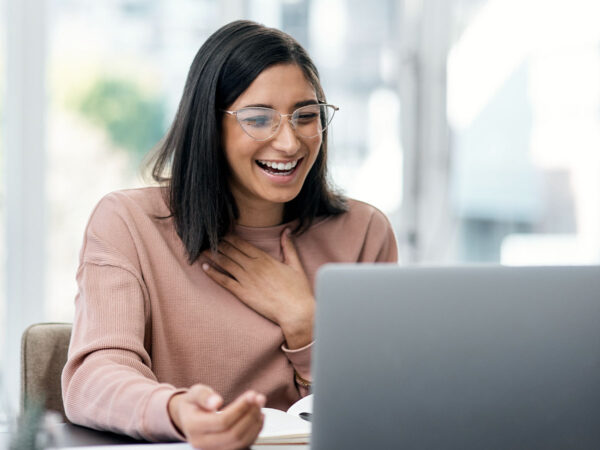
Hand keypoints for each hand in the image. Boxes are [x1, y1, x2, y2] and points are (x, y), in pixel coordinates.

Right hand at [167, 384, 264, 449]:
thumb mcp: (194, 393)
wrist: (188, 418)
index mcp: (193, 426)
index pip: (222, 422)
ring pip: (240, 442)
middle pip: (234, 434)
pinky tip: (259, 417)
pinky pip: (243, 446)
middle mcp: (202, 443)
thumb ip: (204, 395)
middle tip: (259, 398)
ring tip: (259, 405)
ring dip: (255, 423)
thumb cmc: (193, 403)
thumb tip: (216, 402)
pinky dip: (254, 431)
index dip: (240, 408)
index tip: (251, 394)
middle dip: (250, 415)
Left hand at [202, 229, 314, 348]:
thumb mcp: (295, 264)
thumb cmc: (297, 289)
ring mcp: (246, 280)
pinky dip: (213, 273)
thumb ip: (288, 246)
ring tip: (201, 249)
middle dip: (218, 244)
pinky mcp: (242, 293)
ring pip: (225, 263)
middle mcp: (252, 266)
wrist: (295, 311)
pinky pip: (224, 281)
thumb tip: (287, 230)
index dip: (229, 237)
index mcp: (264, 258)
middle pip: (230, 251)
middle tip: (207, 238)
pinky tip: (204, 267)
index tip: (220, 232)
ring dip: (212, 255)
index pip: (241, 243)